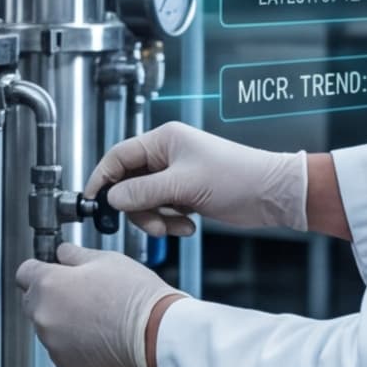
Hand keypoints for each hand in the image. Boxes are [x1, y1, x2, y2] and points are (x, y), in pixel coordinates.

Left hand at [15, 244, 180, 366]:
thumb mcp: (104, 259)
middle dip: (50, 296)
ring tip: (96, 315)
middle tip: (80, 292)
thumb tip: (63, 253)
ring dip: (62, 321)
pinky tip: (98, 334)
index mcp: (48, 285)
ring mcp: (53, 344)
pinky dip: (73, 343)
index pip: (24, 272)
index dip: (40, 268)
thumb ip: (74, 254)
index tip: (52, 270)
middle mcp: (44, 316)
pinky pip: (62, 349)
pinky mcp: (67, 365)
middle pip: (32, 301)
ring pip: (48, 327)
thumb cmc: (135, 295)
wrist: (157, 334)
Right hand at [90, 124, 307, 233]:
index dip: (103, 178)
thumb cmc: (237, 177)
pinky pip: (162, 210)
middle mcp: (166, 155)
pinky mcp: (186, 193)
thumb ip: (143, 192)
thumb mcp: (184, 185)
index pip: (119, 156)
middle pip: (129, 183)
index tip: (95, 201)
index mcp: (163, 140)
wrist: (271, 194)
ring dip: (156, 218)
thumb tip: (112, 198)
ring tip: (176, 226)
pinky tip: (188, 225)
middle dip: (138, 208)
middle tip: (152, 225)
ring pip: (145, 200)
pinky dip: (170, 222)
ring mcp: (175, 175)